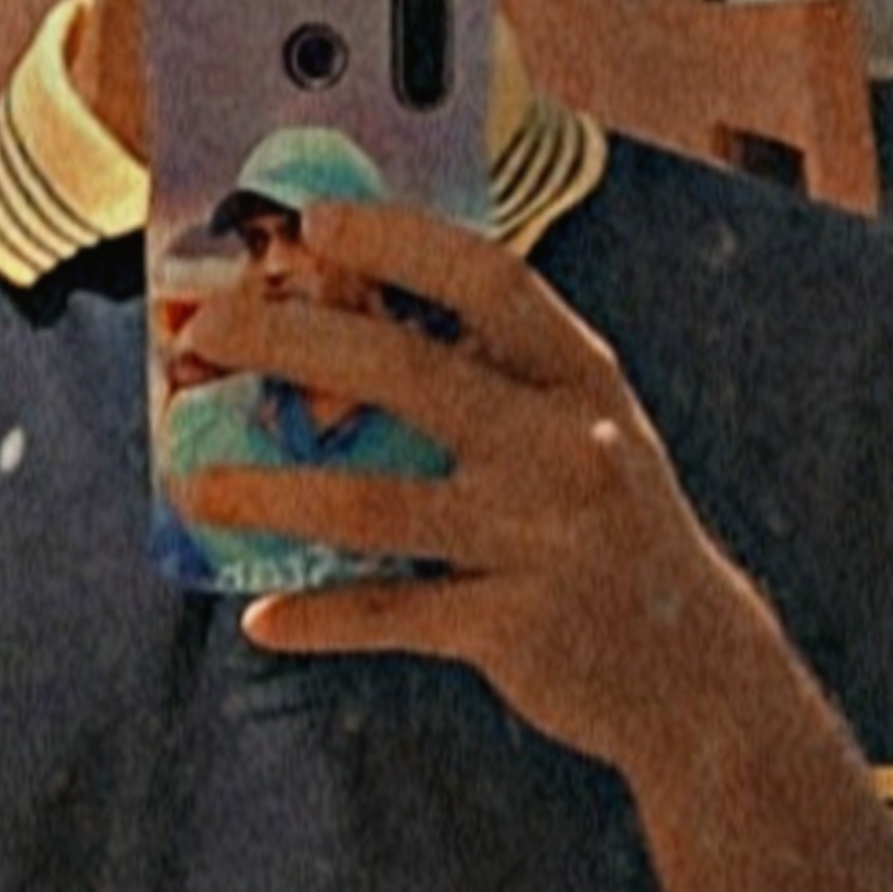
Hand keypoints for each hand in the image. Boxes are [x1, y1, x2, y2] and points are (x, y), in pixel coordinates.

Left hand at [171, 199, 771, 771]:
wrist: (698, 670)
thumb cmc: (610, 531)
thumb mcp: (588, 432)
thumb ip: (503, 378)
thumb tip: (353, 324)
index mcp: (585, 379)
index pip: (490, 280)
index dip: (399, 241)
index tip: (313, 221)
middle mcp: (570, 446)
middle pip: (408, 375)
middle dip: (289, 342)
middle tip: (205, 334)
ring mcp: (544, 539)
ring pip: (377, 505)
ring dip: (271, 494)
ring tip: (194, 488)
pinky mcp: (517, 628)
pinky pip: (394, 613)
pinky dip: (321, 616)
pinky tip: (262, 616)